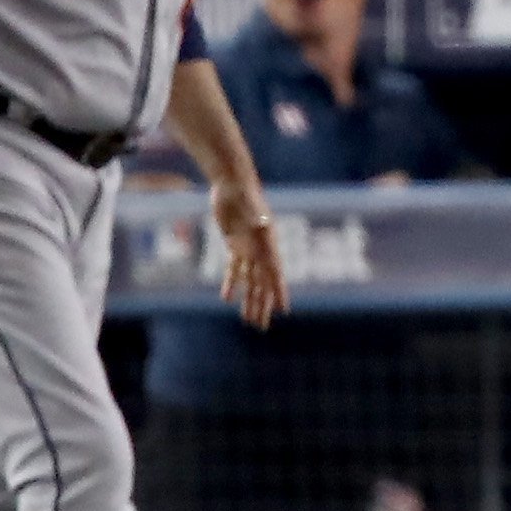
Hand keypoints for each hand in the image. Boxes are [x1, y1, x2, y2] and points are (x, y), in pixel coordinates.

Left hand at [213, 182, 287, 328]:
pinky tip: (227, 298)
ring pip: (249, 280)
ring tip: (247, 319)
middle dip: (262, 305)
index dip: (279, 292)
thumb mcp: (251, 206)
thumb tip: (265, 225)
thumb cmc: (244, 194)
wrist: (232, 184)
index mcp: (269, 245)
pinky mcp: (234, 244)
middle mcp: (261, 250)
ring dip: (248, 299)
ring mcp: (248, 248)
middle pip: (262, 283)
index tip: (284, 310)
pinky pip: (233, 269)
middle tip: (260, 326)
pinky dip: (230, 284)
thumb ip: (258, 217)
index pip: (275, 274)